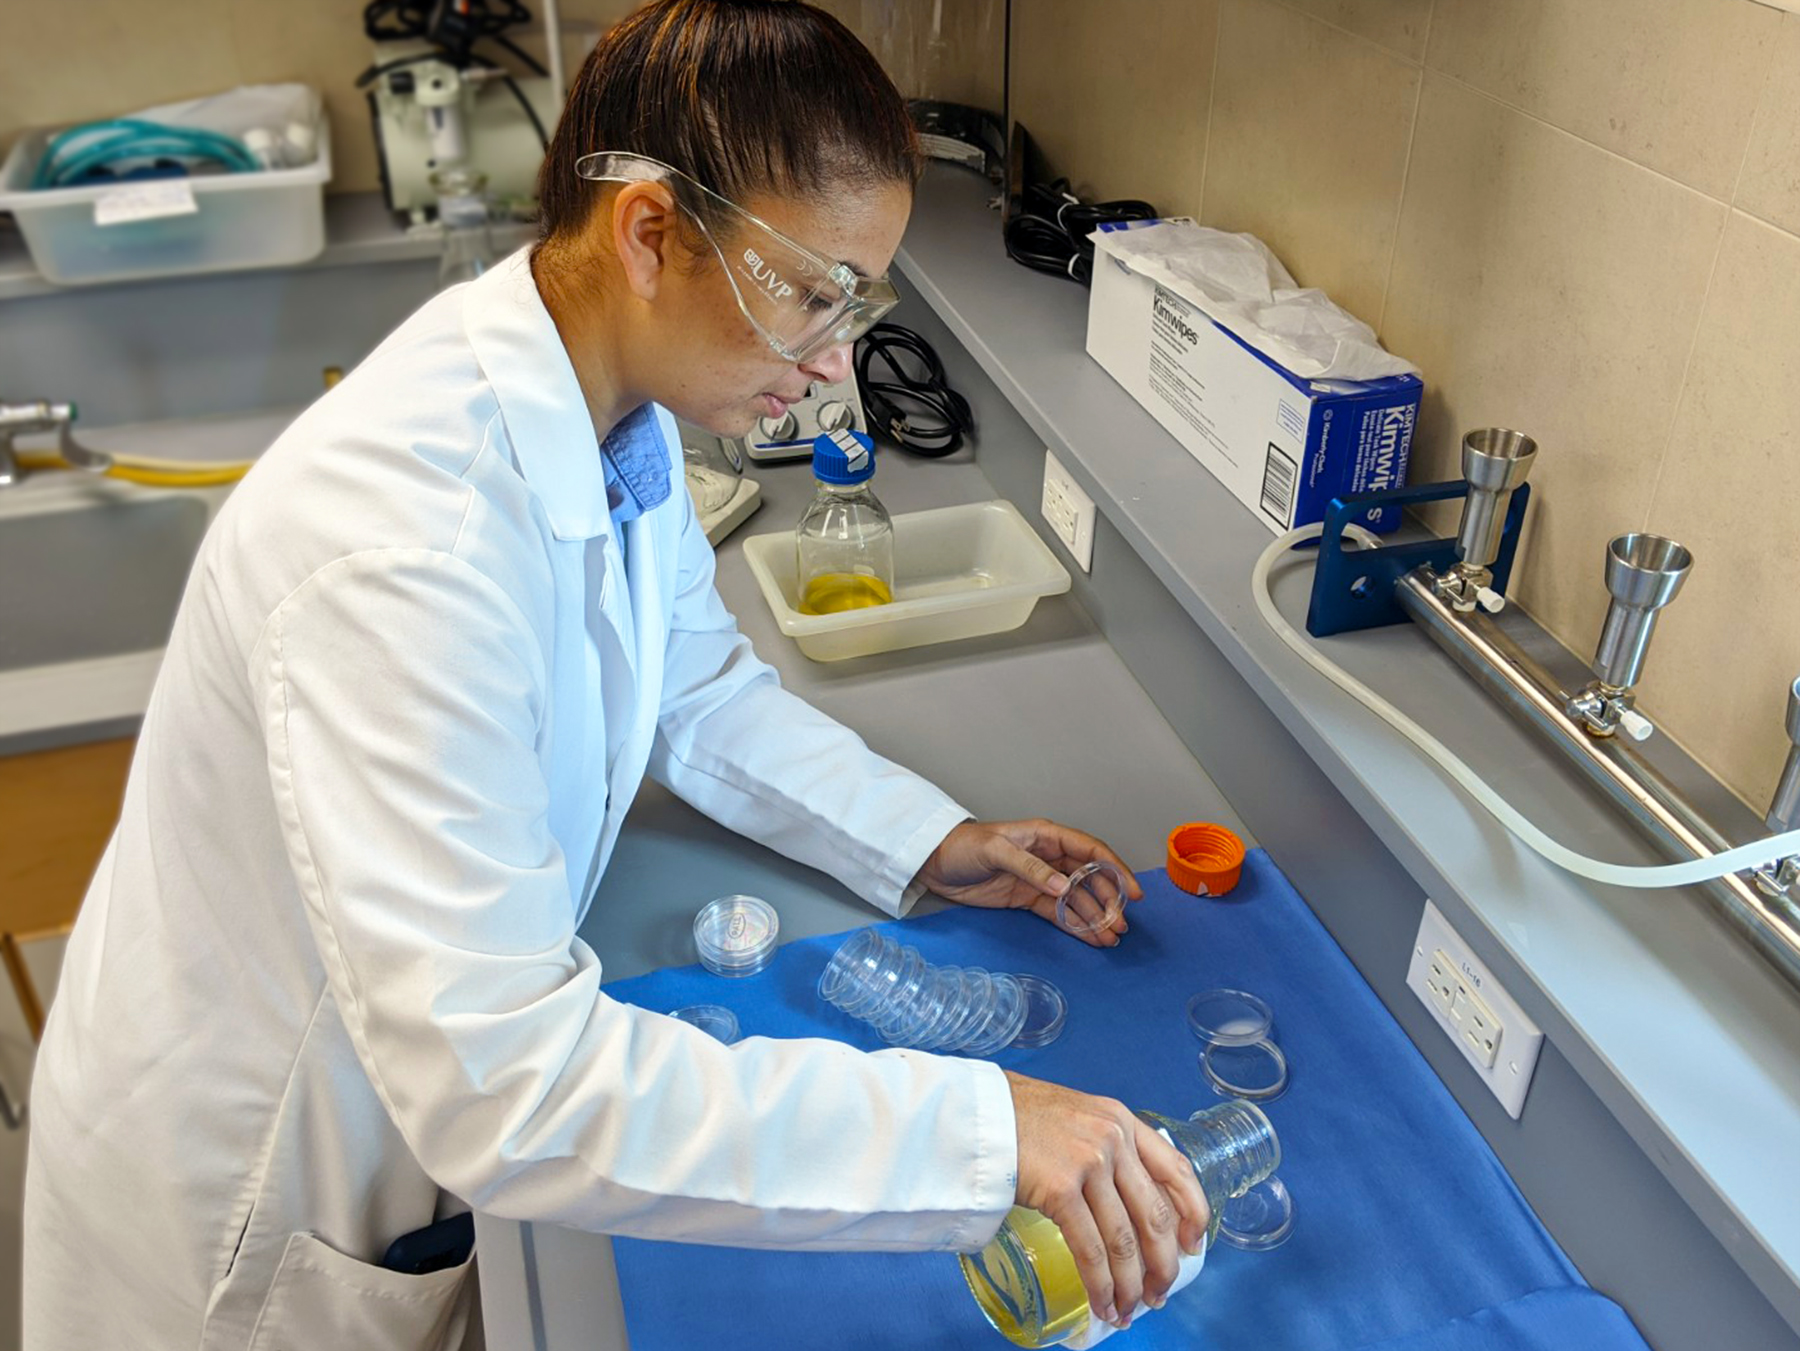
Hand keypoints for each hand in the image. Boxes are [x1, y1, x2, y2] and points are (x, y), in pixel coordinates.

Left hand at [913, 819, 1142, 946]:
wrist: (934, 862)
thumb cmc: (963, 846)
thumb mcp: (995, 851)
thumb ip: (1031, 868)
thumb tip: (1065, 887)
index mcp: (1046, 836)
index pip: (1090, 851)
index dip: (1116, 869)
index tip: (1133, 891)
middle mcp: (1049, 857)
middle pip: (1089, 879)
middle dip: (1108, 901)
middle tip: (1120, 925)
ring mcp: (1040, 880)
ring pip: (1077, 899)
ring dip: (1096, 917)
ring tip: (1112, 937)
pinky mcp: (1028, 899)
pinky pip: (1059, 913)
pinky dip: (1076, 925)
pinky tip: (1092, 938)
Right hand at [1005, 1071, 1208, 1330]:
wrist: (973, 1112)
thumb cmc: (1016, 1117)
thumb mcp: (1076, 1117)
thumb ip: (1103, 1147)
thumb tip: (1121, 1204)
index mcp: (1122, 1120)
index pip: (1177, 1169)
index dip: (1193, 1214)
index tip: (1193, 1246)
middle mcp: (1114, 1139)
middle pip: (1155, 1216)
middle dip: (1163, 1266)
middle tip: (1159, 1294)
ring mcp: (1089, 1163)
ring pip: (1125, 1241)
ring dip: (1130, 1286)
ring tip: (1127, 1311)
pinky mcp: (1061, 1189)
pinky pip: (1091, 1251)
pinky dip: (1101, 1286)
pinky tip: (1103, 1304)